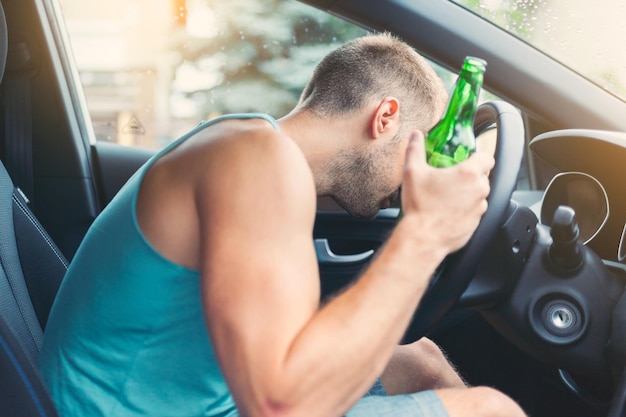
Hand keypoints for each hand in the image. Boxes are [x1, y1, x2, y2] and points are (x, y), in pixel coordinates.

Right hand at [400, 131, 493, 253]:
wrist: (423, 238)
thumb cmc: (420, 206)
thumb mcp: (412, 172)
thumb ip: (415, 149)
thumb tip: (416, 136)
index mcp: (468, 174)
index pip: (487, 158)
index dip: (478, 157)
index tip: (467, 160)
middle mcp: (479, 190)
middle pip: (482, 177)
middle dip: (469, 177)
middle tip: (450, 179)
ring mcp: (479, 209)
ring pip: (478, 195)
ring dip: (467, 194)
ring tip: (447, 197)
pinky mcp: (476, 224)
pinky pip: (474, 212)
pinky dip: (465, 210)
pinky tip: (448, 211)